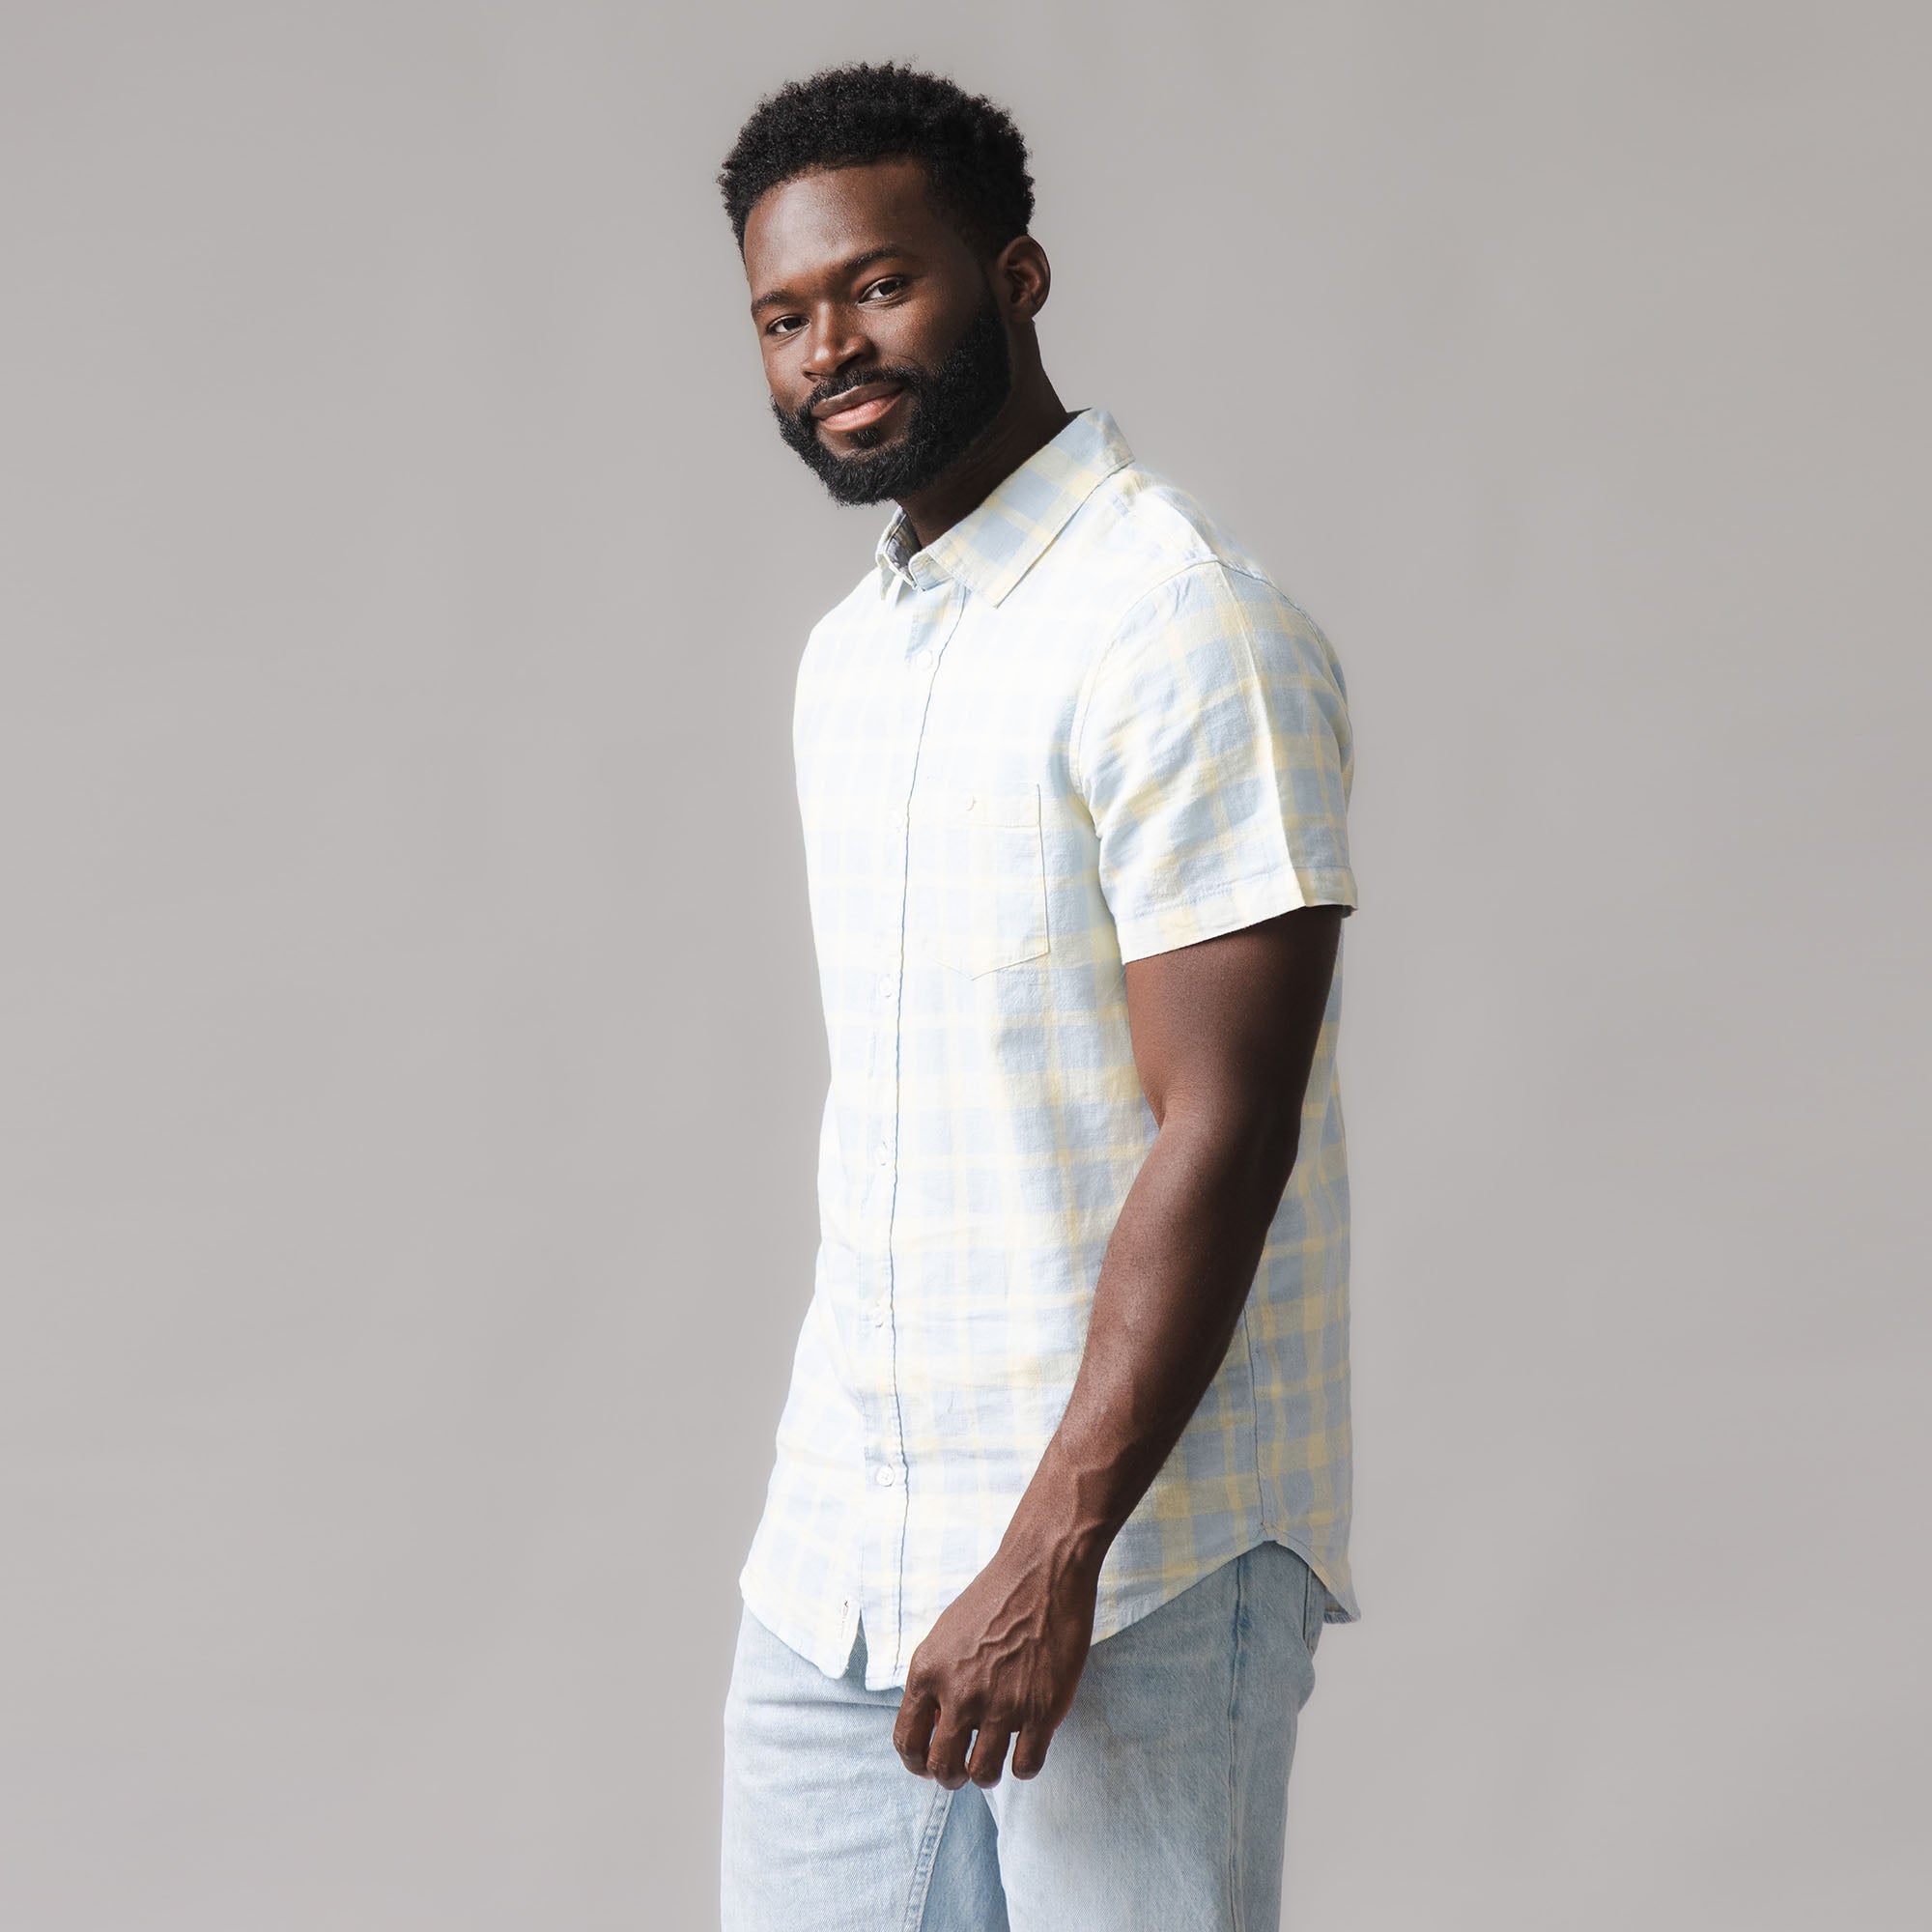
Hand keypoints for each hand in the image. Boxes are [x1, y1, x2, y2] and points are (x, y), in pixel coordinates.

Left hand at [891, 1530, 1101, 1789]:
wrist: (1042, 1570)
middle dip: (951, 1777)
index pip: (907, 1742)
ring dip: (986, 1775)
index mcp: (927, 1672)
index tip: (930, 1765)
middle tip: (963, 1769)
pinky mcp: (1041, 1711)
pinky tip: (1027, 1748)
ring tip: (994, 1761)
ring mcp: (1001, 1705)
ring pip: (983, 1775)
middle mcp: (959, 1694)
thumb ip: (934, 1680)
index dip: (917, 1763)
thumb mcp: (945, 1635)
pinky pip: (1026, 1767)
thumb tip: (931, 1725)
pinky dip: (1024, 1767)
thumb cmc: (994, 1597)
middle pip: (942, 1768)